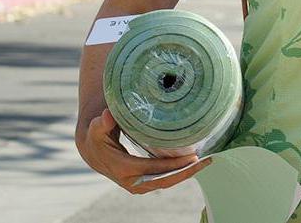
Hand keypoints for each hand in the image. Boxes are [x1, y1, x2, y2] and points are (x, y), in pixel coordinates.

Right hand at [76, 108, 210, 193]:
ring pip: (167, 182)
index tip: (193, 157)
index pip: (155, 168)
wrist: (93, 150)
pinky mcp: (143, 183)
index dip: (174, 165)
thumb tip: (107, 116)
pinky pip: (164, 180)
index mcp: (124, 168)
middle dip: (187, 172)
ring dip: (186, 174)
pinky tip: (194, 164)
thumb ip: (101, 123)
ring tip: (206, 161)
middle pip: (165, 180)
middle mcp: (132, 181)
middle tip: (207, 160)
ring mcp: (138, 184)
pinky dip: (179, 174)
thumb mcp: (96, 128)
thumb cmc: (97, 135)